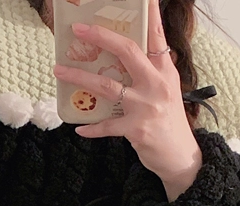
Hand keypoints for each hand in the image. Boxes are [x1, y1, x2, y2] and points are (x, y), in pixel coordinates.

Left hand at [52, 0, 201, 199]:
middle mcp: (156, 84)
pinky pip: (106, 126)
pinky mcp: (136, 129)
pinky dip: (91, 128)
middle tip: (78, 29)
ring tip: (59, 70)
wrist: (180, 156)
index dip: (148, 14)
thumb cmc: (169, 122)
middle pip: (127, 51)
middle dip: (101, 37)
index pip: (155, 36)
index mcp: (165, 71)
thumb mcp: (166, 91)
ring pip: (106, 86)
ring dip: (79, 77)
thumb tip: (122, 57)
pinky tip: (78, 127)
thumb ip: (149, 73)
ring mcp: (145, 107)